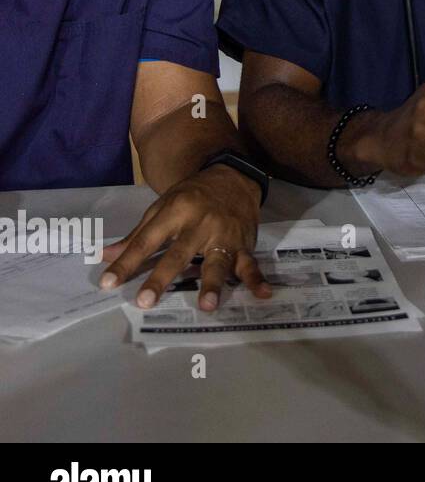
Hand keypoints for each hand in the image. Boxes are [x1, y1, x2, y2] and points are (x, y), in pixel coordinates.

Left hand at [100, 163, 269, 311]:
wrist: (234, 177)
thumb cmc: (191, 196)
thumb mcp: (161, 208)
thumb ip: (137, 236)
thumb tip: (104, 256)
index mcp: (175, 212)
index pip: (147, 240)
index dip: (127, 262)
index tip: (108, 283)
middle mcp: (200, 224)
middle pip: (179, 254)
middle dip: (162, 278)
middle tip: (145, 301)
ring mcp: (225, 235)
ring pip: (217, 261)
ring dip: (213, 283)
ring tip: (206, 305)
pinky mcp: (244, 244)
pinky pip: (250, 263)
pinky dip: (257, 279)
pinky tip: (263, 294)